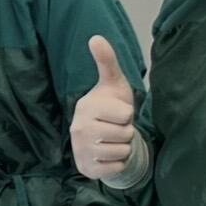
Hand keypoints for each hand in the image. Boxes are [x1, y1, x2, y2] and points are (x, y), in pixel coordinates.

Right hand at [70, 37, 136, 179]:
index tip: (116, 113)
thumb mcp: (113, 83)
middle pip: (125, 134)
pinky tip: (107, 155)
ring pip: (122, 151)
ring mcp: (81, 150)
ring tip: (111, 141)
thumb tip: (95, 37)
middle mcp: (79, 129)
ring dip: (122, 148)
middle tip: (114, 128)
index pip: (125, 114)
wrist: (100, 139)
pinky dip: (117, 164)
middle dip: (125, 132)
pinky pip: (117, 167)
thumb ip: (106, 61)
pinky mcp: (87, 168)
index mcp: (86, 107)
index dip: (126, 114)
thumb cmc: (110, 107)